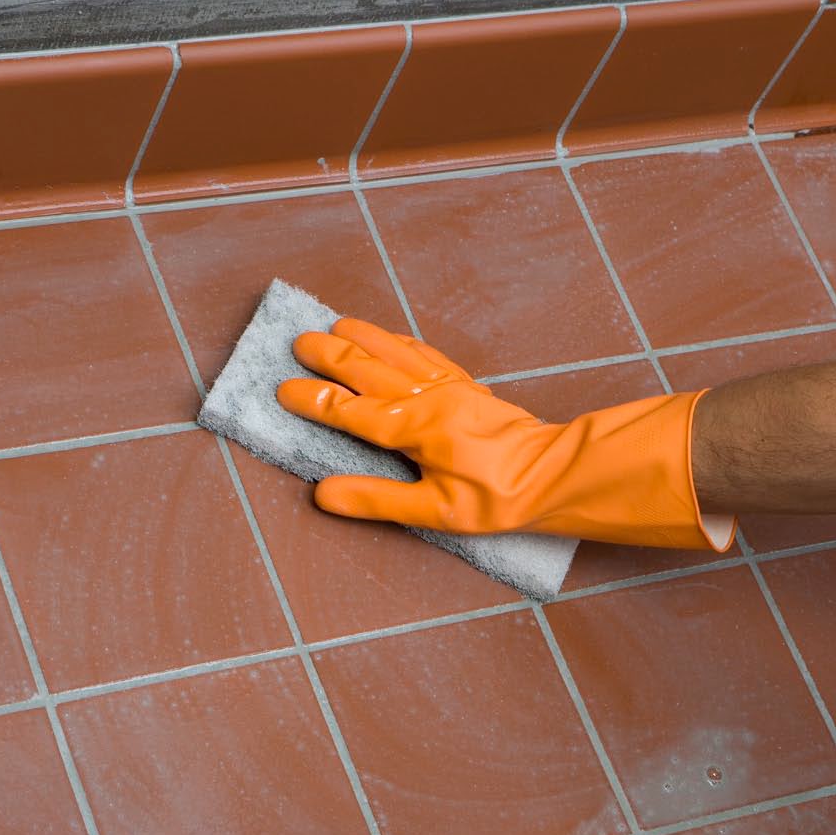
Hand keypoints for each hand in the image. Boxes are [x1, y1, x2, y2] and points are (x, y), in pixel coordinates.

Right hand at [277, 317, 734, 549]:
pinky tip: (390, 338)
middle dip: (330, 355)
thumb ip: (377, 499)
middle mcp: (427, 399)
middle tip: (298, 342)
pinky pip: (425, 355)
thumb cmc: (495, 498)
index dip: (315, 400)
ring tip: (335, 323)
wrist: (552, 474)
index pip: (350, 411)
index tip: (283, 389)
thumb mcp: (434, 511)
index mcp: (414, 428)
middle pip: (368, 369)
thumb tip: (323, 493)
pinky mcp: (466, 387)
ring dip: (363, 337)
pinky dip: (399, 342)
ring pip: (396, 353)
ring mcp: (448, 388)